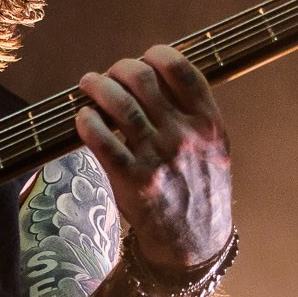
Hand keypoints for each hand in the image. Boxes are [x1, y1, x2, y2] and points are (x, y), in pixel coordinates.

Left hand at [75, 44, 233, 272]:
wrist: (194, 241)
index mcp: (208, 123)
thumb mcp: (214, 147)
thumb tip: (157, 74)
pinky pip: (102, 140)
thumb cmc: (200, 187)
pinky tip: (83, 116)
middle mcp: (184, 136)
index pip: (181, 70)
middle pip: (143, 79)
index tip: (144, 59)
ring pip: (120, 104)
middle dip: (119, 69)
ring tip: (88, 85)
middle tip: (108, 76)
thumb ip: (194, 113)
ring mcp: (158, 157)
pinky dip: (87, 121)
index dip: (156, 55)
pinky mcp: (133, 179)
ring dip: (97, 86)